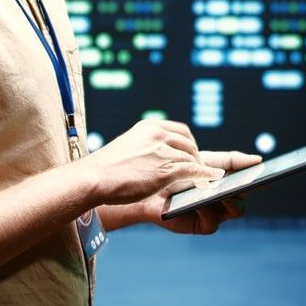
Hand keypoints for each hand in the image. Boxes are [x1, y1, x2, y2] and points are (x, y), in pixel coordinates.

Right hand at [82, 120, 224, 204]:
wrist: (94, 178)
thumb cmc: (107, 168)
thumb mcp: (128, 147)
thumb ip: (145, 147)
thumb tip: (156, 157)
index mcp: (148, 127)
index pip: (180, 130)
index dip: (189, 143)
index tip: (191, 154)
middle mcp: (157, 134)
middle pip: (188, 143)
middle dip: (195, 157)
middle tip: (197, 170)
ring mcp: (162, 151)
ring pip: (191, 158)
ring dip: (200, 169)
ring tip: (204, 179)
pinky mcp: (166, 169)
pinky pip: (193, 171)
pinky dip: (205, 175)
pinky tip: (212, 179)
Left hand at [146, 150, 262, 234]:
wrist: (154, 185)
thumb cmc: (182, 172)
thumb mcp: (207, 161)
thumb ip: (232, 161)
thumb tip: (259, 160)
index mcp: (231, 184)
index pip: (250, 182)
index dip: (260, 178)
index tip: (266, 171)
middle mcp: (228, 201)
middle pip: (245, 197)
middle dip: (245, 188)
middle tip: (244, 181)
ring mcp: (217, 214)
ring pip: (234, 211)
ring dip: (229, 200)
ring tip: (222, 191)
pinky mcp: (202, 225)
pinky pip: (212, 222)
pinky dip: (208, 211)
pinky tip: (199, 202)